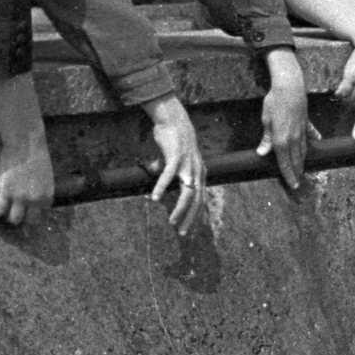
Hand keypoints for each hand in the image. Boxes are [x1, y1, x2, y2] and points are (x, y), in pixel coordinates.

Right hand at [0, 136, 54, 227]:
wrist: (26, 145)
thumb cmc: (36, 158)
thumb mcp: (45, 179)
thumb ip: (39, 193)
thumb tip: (31, 204)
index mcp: (47, 197)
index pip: (40, 218)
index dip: (31, 217)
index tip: (26, 215)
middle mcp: (35, 200)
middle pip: (27, 221)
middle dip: (21, 218)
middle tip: (14, 211)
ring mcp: (19, 197)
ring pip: (12, 219)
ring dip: (8, 215)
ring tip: (5, 208)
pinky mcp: (4, 192)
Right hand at [143, 95, 204, 233]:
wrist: (174, 121)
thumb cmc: (174, 142)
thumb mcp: (173, 162)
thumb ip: (166, 173)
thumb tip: (153, 181)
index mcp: (199, 173)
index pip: (201, 199)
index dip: (196, 216)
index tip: (189, 230)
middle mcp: (196, 171)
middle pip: (197, 200)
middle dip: (190, 219)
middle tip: (181, 233)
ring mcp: (187, 164)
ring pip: (187, 192)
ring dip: (180, 209)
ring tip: (171, 221)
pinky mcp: (176, 157)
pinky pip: (169, 176)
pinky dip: (162, 187)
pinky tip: (155, 199)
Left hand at [256, 48, 311, 187]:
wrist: (290, 88)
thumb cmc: (274, 103)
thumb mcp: (266, 121)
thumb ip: (266, 139)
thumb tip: (262, 154)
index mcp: (281, 141)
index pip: (285, 163)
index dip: (289, 175)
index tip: (293, 186)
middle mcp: (293, 139)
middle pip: (296, 160)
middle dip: (297, 173)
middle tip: (298, 183)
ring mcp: (302, 131)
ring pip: (303, 150)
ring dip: (302, 161)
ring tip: (303, 169)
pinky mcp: (306, 122)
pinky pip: (310, 134)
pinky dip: (312, 140)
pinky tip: (316, 142)